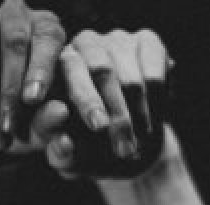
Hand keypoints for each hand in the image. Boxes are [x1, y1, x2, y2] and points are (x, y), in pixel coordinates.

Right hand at [0, 1, 66, 154]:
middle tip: (8, 127)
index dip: (41, 69)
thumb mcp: (40, 121)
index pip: (48, 37)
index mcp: (45, 27)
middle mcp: (13, 14)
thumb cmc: (22, 112)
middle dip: (10, 91)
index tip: (33, 100)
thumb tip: (59, 113)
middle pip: (15, 43)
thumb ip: (50, 118)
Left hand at [31, 29, 174, 179]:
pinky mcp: (147, 42)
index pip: (69, 73)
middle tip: (123, 148)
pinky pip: (155, 77)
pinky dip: (155, 108)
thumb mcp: (69, 159)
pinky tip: (149, 127)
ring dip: (136, 119)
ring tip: (133, 147)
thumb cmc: (85, 151)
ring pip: (131, 79)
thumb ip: (60, 153)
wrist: (124, 147)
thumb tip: (63, 142)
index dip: (86, 99)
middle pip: (102, 71)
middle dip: (116, 114)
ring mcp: (116, 40)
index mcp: (54, 68)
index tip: (99, 126)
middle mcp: (83, 45)